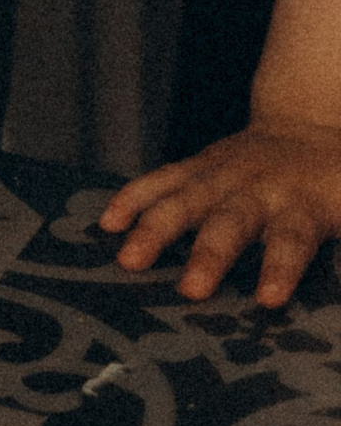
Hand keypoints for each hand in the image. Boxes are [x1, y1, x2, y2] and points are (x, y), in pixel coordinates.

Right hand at [100, 121, 340, 306]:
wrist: (309, 126)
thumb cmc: (338, 182)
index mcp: (302, 205)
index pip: (291, 238)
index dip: (279, 267)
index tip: (267, 299)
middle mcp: (256, 188)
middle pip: (230, 221)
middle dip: (209, 254)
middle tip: (191, 290)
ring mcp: (221, 174)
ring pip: (184, 199)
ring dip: (156, 229)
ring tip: (130, 260)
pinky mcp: (196, 166)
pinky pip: (160, 179)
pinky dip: (133, 198)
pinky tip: (108, 223)